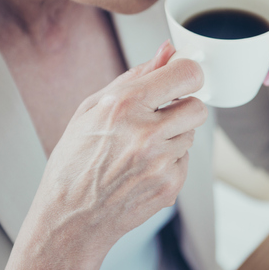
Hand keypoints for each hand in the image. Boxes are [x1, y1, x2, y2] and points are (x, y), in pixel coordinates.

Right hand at [0, 41, 206, 269]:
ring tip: (141, 147)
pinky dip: (170, 160)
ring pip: (192, 134)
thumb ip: (135, 76)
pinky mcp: (170, 185)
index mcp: (124, 106)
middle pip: (197, 106)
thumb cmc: (75, 161)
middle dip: (182, 107)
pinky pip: (185, 159)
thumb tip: (167, 51)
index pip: (186, 74)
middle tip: (159, 116)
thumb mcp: (92, 108)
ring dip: (174, 135)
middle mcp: (146, 133)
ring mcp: (160, 162)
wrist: (70, 218)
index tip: (180, 78)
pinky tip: (142, 168)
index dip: (186, 74)